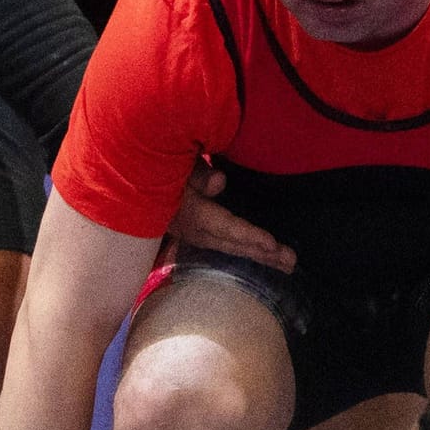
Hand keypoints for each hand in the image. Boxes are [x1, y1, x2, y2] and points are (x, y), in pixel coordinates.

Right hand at [168, 162, 296, 271]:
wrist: (138, 184)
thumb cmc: (160, 170)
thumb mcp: (176, 165)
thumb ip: (198, 174)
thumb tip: (220, 182)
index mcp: (191, 213)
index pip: (225, 226)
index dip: (248, 235)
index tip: (271, 244)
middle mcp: (194, 229)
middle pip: (233, 243)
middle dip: (262, 254)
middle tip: (290, 262)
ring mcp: (194, 235)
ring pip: (232, 247)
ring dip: (259, 256)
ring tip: (286, 264)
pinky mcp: (196, 234)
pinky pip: (226, 244)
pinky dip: (246, 250)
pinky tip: (264, 256)